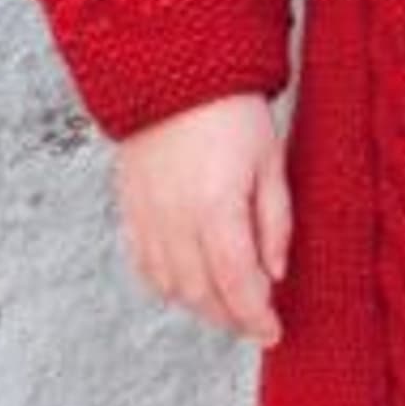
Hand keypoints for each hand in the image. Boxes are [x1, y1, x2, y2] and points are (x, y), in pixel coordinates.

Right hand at [113, 93, 290, 344]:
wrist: (173, 72)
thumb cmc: (231, 112)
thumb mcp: (271, 162)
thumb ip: (275, 223)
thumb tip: (275, 274)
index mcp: (215, 206)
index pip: (236, 283)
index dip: (255, 317)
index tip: (273, 333)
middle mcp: (174, 219)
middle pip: (201, 294)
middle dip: (231, 318)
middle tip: (257, 324)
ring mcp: (147, 217)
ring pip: (170, 287)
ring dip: (201, 307)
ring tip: (229, 306)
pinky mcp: (130, 210)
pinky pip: (145, 266)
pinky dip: (168, 286)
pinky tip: (191, 285)